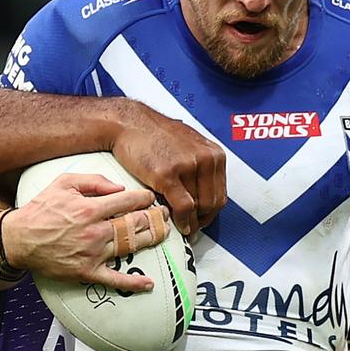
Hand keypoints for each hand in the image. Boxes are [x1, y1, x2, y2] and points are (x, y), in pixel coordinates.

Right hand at [4, 173, 169, 291]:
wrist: (18, 239)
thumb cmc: (41, 209)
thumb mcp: (63, 183)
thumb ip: (93, 180)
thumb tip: (119, 187)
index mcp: (90, 209)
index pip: (127, 201)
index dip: (144, 198)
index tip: (152, 197)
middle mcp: (95, 232)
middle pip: (134, 224)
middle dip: (154, 217)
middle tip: (165, 214)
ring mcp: (93, 254)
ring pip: (130, 246)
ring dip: (151, 239)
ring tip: (164, 233)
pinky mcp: (87, 272)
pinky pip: (114, 279)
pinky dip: (132, 283)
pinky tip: (148, 283)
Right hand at [111, 102, 226, 235]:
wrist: (129, 123)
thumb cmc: (155, 135)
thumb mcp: (190, 145)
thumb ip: (202, 166)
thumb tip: (206, 195)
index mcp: (214, 154)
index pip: (221, 194)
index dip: (211, 212)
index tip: (201, 219)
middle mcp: (205, 159)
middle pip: (212, 203)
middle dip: (201, 220)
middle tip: (191, 227)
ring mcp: (187, 166)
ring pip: (197, 207)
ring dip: (189, 221)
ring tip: (180, 224)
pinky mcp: (167, 175)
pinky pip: (182, 207)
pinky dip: (181, 220)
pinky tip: (176, 223)